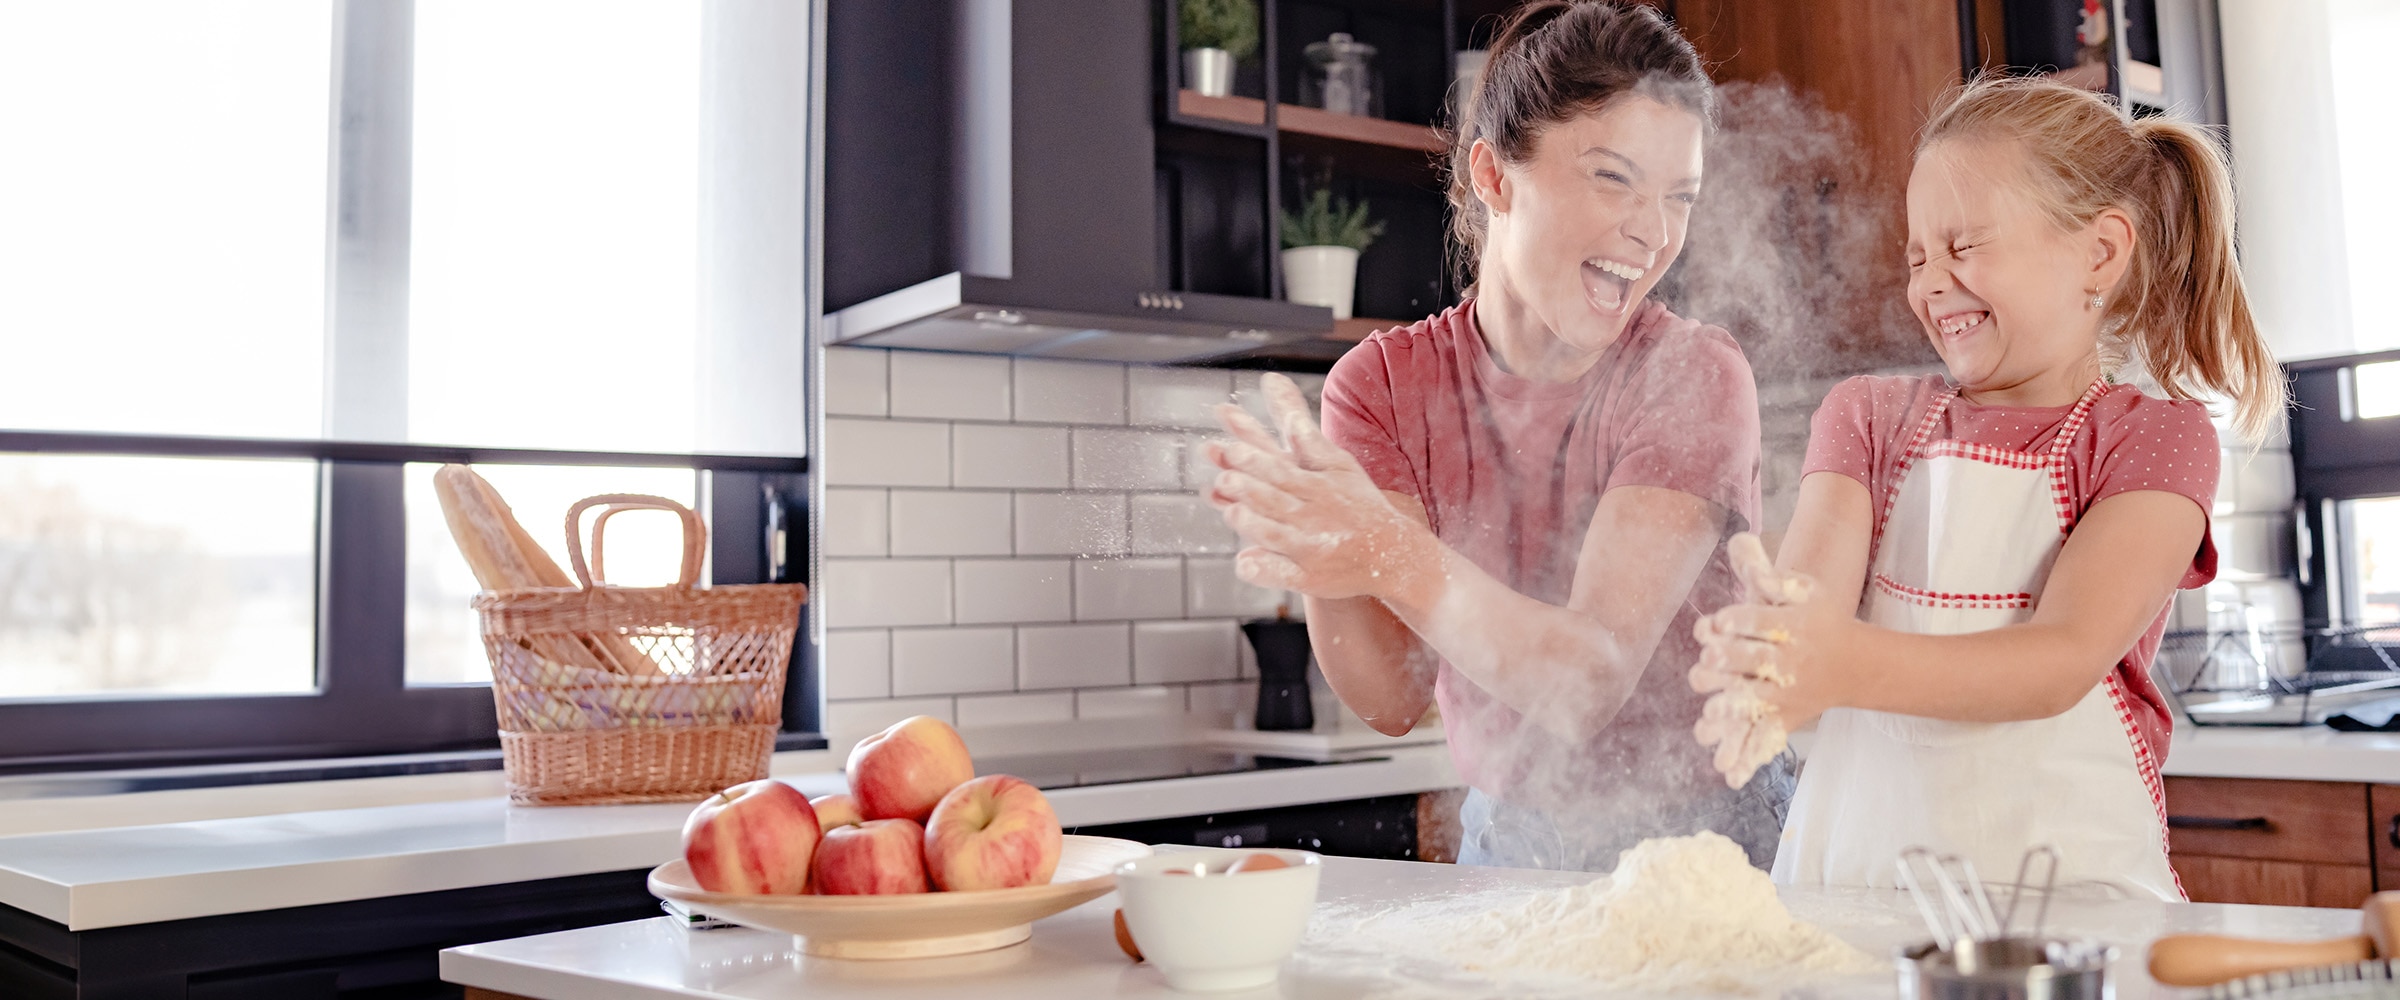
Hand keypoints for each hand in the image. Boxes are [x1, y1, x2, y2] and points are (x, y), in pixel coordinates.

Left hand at [1202, 374, 1436, 601]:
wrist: (1394, 554)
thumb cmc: (1359, 505)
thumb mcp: (1339, 466)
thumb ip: (1305, 437)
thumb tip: (1276, 390)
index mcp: (1318, 485)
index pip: (1280, 467)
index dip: (1253, 458)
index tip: (1228, 448)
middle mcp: (1314, 514)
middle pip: (1276, 496)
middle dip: (1249, 486)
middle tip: (1224, 476)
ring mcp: (1312, 547)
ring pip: (1276, 533)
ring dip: (1254, 522)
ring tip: (1233, 510)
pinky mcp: (1310, 578)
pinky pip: (1281, 574)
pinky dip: (1263, 568)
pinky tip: (1245, 561)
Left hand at [1687, 533, 1851, 785]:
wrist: (1854, 663)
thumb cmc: (1817, 619)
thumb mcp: (1799, 590)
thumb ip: (1766, 570)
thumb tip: (1738, 539)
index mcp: (1793, 625)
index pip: (1763, 623)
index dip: (1737, 624)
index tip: (1714, 625)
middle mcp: (1790, 661)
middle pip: (1757, 662)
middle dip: (1729, 663)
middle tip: (1706, 664)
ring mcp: (1787, 693)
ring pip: (1757, 702)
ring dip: (1734, 709)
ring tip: (1710, 712)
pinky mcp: (1784, 718)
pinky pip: (1763, 738)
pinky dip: (1746, 757)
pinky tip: (1726, 772)